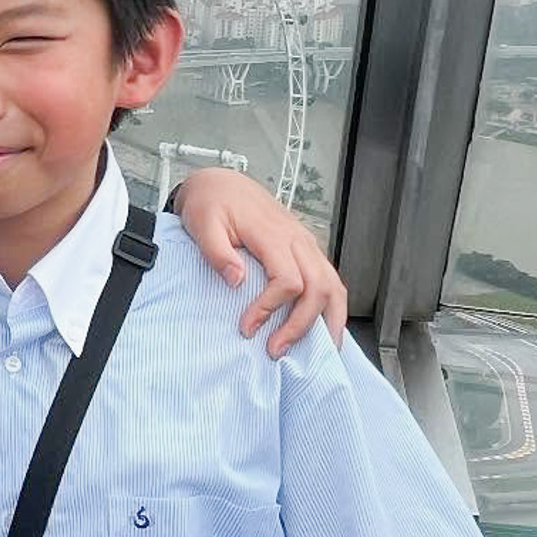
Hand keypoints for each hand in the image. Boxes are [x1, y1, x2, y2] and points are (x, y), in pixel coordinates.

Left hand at [171, 167, 347, 356]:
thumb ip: (217, 252)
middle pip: (318, 288)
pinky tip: (325, 330)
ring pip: (333, 286)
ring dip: (330, 321)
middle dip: (301, 325)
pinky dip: (332, 308)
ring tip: (321, 352)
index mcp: (273, 233)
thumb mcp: (202, 223)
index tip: (247, 328)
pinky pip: (330, 281)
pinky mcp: (307, 251)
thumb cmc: (212, 204)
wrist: (223, 184)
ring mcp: (306, 245)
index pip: (287, 278)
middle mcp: (298, 240)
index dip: (269, 308)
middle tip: (276, 350)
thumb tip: (236, 280)